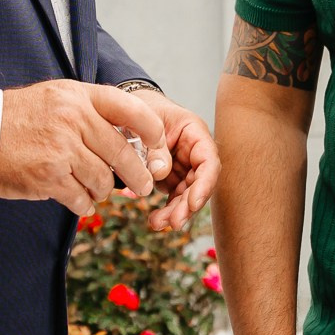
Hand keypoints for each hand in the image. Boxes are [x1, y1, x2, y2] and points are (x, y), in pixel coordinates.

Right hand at [0, 80, 168, 215]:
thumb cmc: (18, 118)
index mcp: (78, 96)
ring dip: (102, 191)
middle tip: (142, 187)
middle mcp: (73, 119)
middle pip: (122, 153)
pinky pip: (82, 199)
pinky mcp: (48, 177)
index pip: (131, 110)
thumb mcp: (57, 98)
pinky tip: (76, 199)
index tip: (157, 147)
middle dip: (138, 176)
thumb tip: (132, 138)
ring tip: (91, 188)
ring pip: (104, 180)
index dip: (152, 132)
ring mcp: (61, 149)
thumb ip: (91, 112)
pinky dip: (83, 204)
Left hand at [129, 88, 218, 230]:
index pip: (209, 160)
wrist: (125, 111)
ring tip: (157, 223)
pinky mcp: (173, 178)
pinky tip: (156, 222)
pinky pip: (174, 198)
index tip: (192, 203)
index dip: (204, 184)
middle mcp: (194, 151)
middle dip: (188, 205)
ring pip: (188, 194)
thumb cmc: (138, 110)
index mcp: (194, 132)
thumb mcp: (144, 121)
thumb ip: (154, 145)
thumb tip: (161, 173)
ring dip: (176, 212)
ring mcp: (184, 166)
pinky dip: (167, 210)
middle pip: (200, 182)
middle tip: (174, 222)